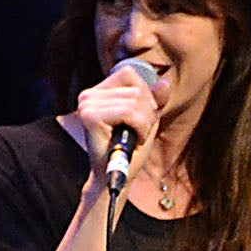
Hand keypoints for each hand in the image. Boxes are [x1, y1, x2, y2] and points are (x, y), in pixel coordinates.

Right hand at [75, 62, 161, 181]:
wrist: (115, 177)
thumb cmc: (129, 148)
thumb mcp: (146, 118)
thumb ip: (155, 99)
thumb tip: (165, 82)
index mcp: (97, 92)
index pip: (129, 74)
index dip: (144, 93)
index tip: (140, 117)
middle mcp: (87, 96)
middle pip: (135, 87)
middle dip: (146, 111)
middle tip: (137, 131)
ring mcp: (86, 105)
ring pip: (135, 100)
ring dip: (144, 122)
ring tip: (135, 136)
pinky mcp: (90, 117)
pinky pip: (129, 112)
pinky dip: (140, 127)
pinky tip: (133, 139)